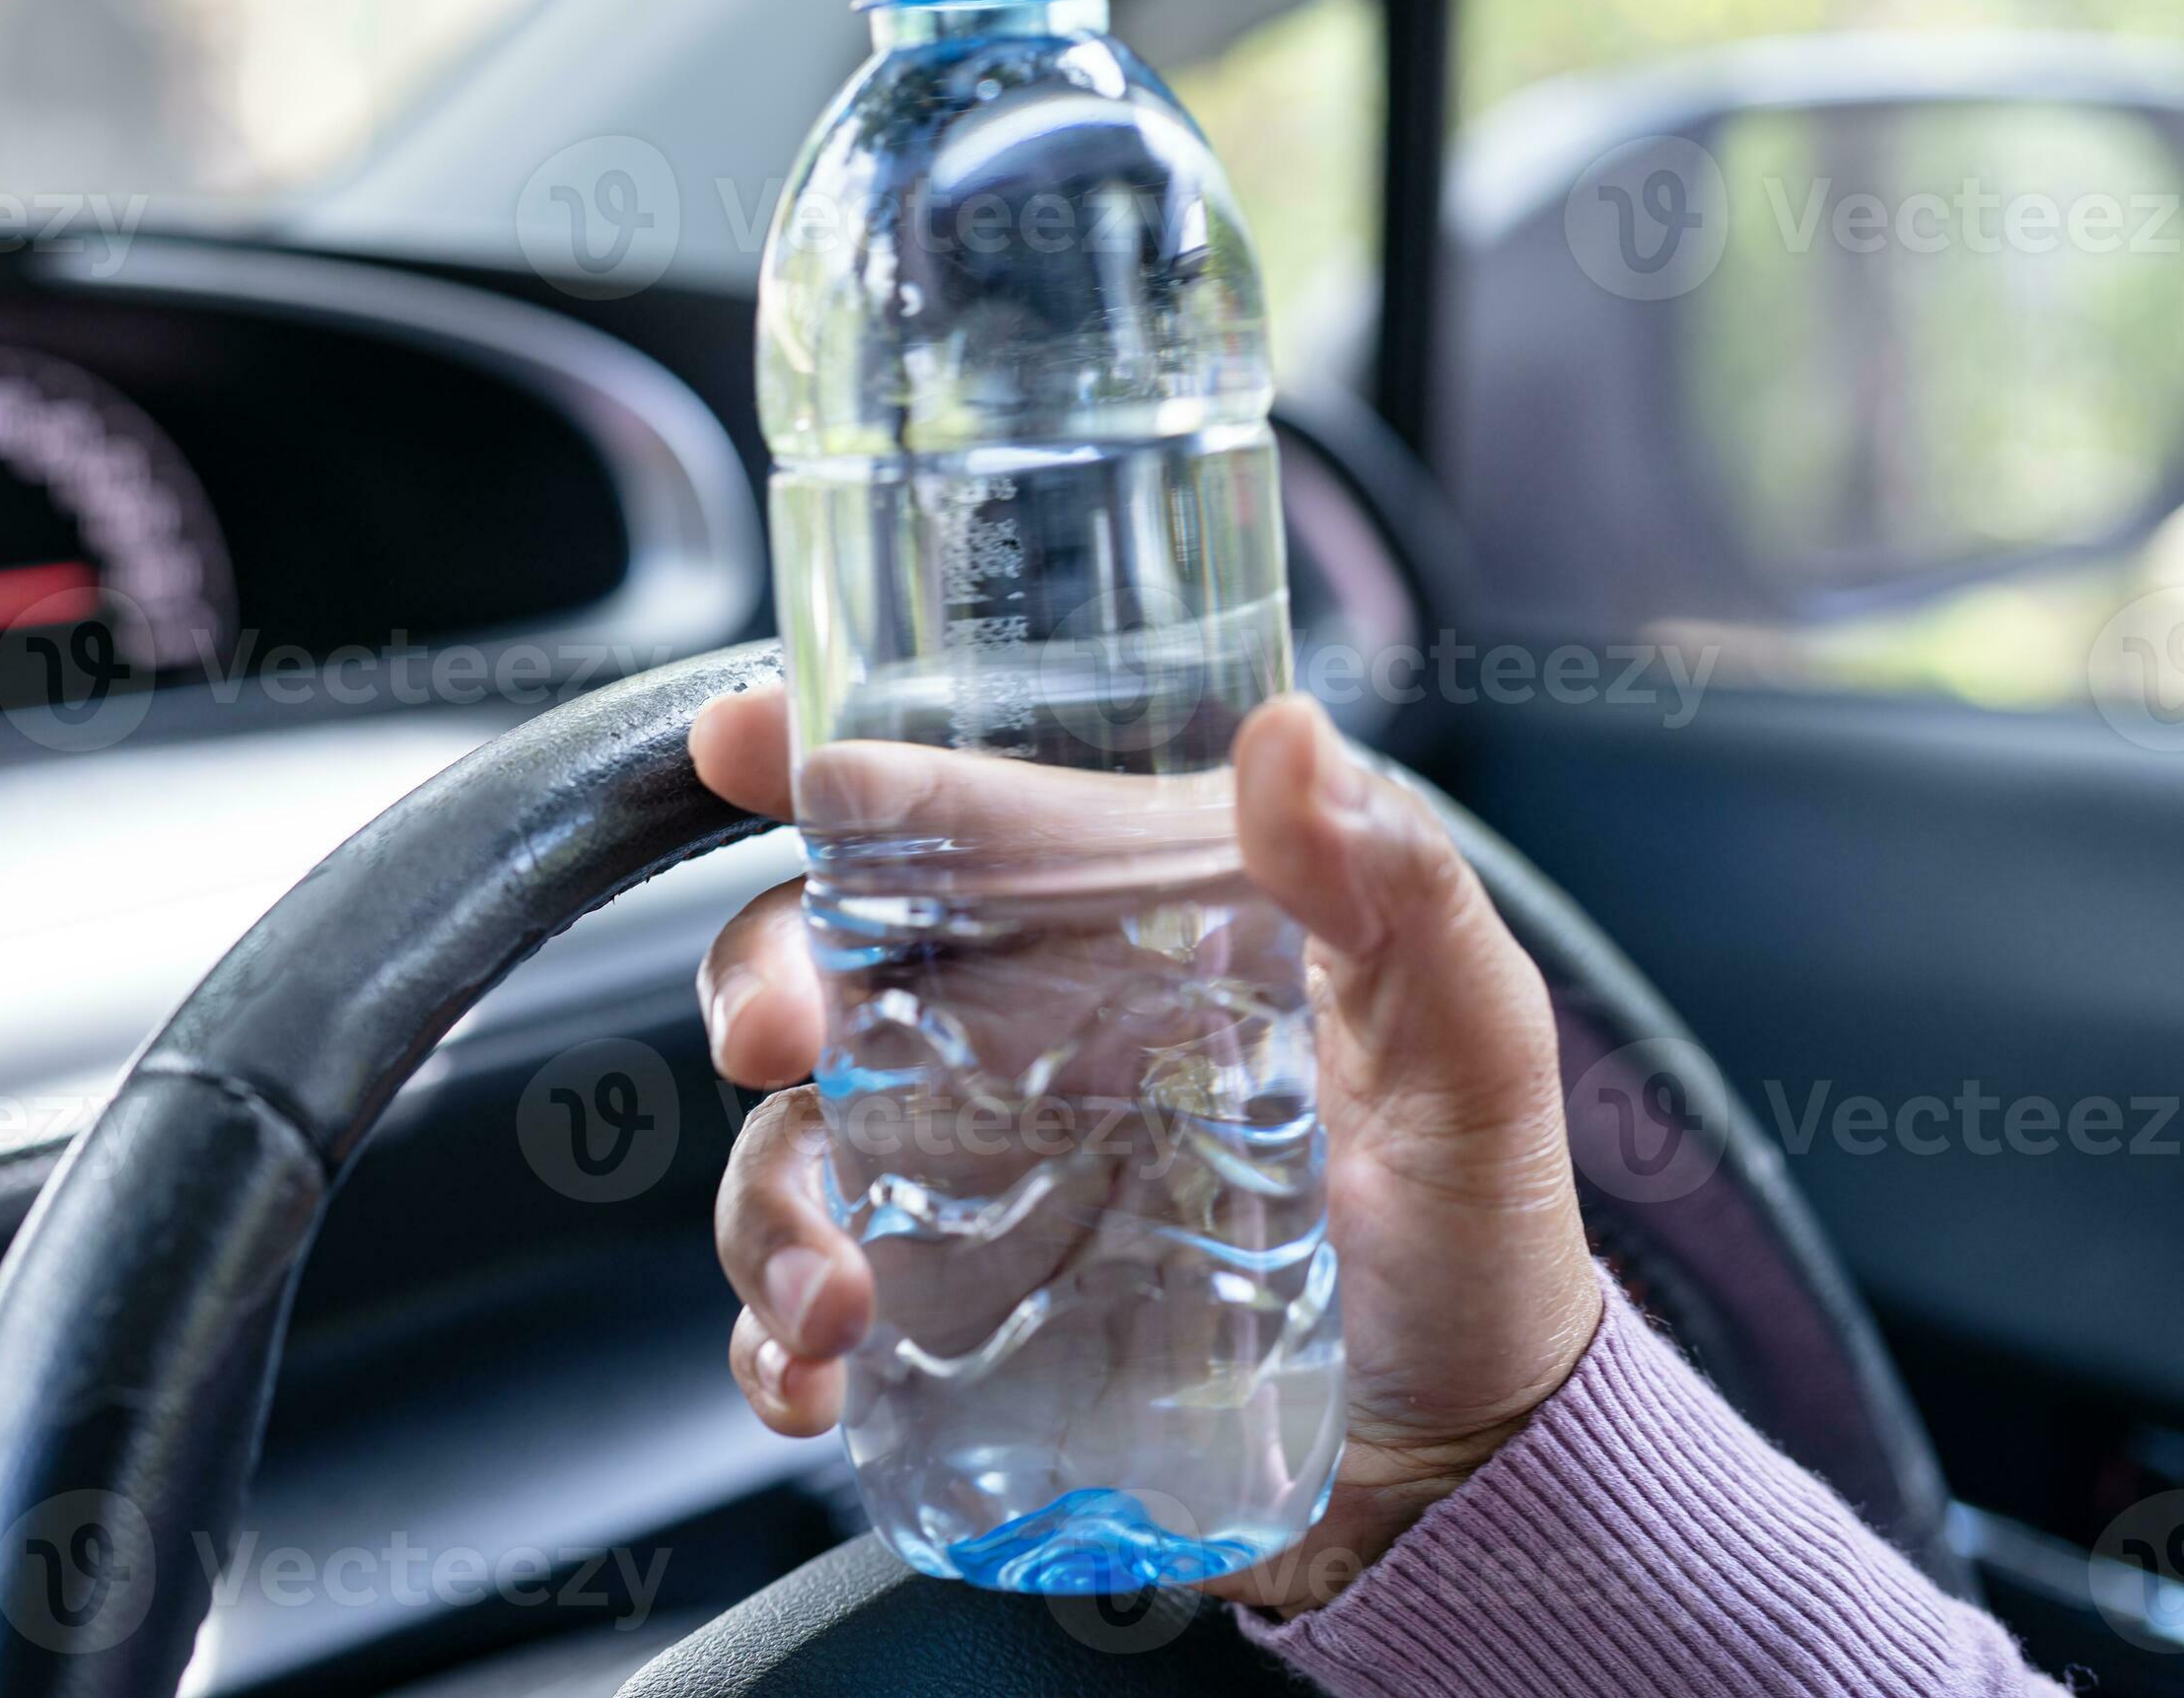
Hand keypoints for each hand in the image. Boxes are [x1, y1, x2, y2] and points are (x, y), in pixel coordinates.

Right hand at [690, 683, 1603, 1612]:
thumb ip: (1400, 893)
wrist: (1460, 1470)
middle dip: (756, 977)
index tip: (740, 742)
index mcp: (1114, 937)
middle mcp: (1012, 1043)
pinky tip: (815, 1377)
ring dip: (766, 1203)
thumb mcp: (1470, 1050)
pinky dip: (774, 1341)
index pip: (946, 818)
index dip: (817, 760)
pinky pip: (808, 1311)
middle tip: (778, 1037)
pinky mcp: (949, 1320)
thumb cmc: (1468, 1232)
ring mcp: (966, 1184)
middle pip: (818, 962)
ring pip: (790, 1143)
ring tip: (832, 1295)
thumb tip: (1291, 739)